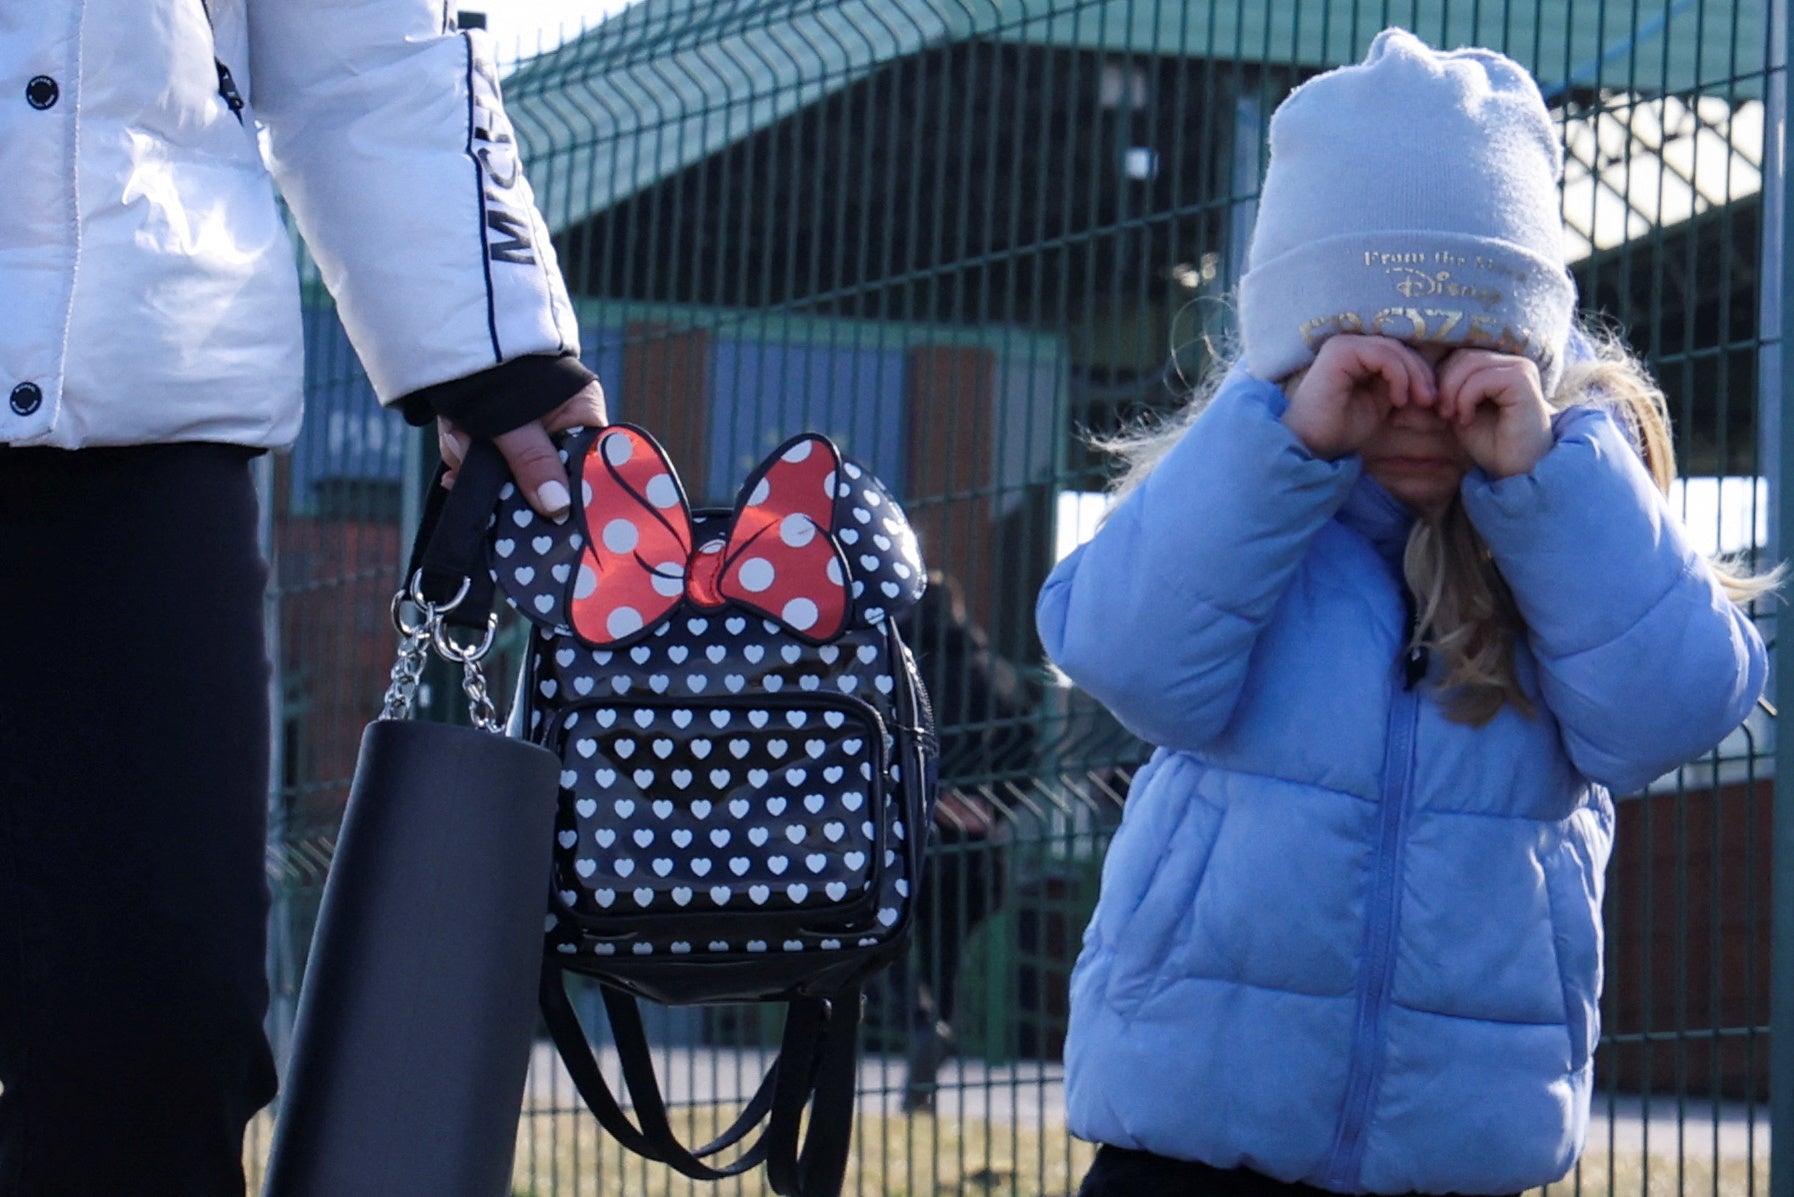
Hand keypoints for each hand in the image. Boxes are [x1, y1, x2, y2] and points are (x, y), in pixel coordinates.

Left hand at [437, 379, 608, 519]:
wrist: (453, 329)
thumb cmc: (497, 365)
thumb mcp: (514, 419)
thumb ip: (534, 463)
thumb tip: (557, 508)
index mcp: (582, 416)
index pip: (586, 468)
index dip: (564, 492)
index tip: (544, 514)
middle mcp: (560, 425)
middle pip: (542, 476)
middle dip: (503, 475)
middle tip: (473, 472)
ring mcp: (528, 429)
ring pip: (506, 470)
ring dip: (475, 457)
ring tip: (460, 431)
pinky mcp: (499, 430)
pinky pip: (486, 458)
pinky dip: (467, 449)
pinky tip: (456, 434)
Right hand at [1282, 335, 1436, 459]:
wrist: (1310, 445)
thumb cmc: (1341, 429)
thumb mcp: (1380, 404)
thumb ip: (1399, 386)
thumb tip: (1432, 382)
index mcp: (1357, 354)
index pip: (1398, 352)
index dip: (1419, 372)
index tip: (1430, 401)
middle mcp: (1348, 344)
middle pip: (1399, 347)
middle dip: (1421, 373)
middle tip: (1430, 401)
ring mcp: (1343, 345)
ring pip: (1393, 349)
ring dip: (1414, 375)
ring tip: (1420, 402)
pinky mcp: (1340, 351)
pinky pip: (1382, 355)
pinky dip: (1399, 376)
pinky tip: (1399, 399)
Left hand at [1435, 349, 1551, 477]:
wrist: (1516, 470)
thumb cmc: (1490, 444)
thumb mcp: (1459, 410)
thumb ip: (1446, 389)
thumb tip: (1414, 375)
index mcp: (1500, 366)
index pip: (1459, 355)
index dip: (1441, 378)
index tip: (1438, 408)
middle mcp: (1512, 362)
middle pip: (1463, 356)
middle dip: (1444, 384)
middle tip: (1443, 414)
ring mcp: (1520, 368)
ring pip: (1470, 362)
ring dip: (1452, 392)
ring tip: (1454, 417)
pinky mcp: (1522, 380)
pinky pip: (1481, 378)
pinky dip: (1466, 398)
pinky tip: (1467, 420)